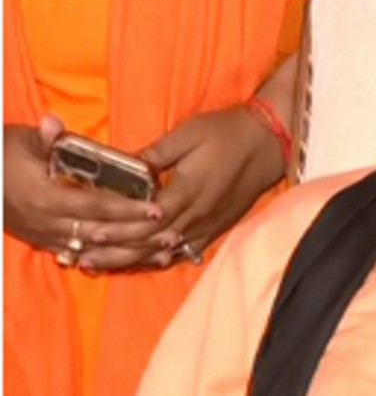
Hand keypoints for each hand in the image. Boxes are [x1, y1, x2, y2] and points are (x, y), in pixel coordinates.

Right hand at [4, 117, 160, 258]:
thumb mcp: (19, 142)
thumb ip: (44, 138)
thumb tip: (53, 123)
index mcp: (45, 198)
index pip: (95, 206)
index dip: (127, 209)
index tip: (157, 209)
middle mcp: (46, 223)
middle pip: (100, 234)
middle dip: (137, 236)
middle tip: (172, 235)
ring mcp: (44, 236)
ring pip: (93, 250)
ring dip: (128, 252)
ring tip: (162, 253)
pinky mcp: (42, 242)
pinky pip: (79, 255)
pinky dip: (107, 258)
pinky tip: (132, 260)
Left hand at [81, 105, 286, 270]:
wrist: (270, 142)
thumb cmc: (228, 132)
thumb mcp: (187, 134)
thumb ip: (154, 154)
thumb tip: (122, 166)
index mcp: (187, 191)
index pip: (144, 220)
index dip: (115, 229)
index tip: (88, 232)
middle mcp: (196, 215)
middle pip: (149, 242)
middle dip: (114, 252)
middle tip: (82, 258)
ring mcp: (207, 225)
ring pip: (164, 252)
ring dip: (131, 261)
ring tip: (101, 266)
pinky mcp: (216, 227)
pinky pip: (184, 251)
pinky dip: (159, 260)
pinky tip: (142, 263)